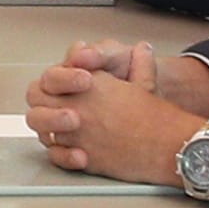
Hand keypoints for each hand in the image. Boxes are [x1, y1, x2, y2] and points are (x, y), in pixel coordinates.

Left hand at [23, 41, 208, 183]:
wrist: (172, 145)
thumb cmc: (158, 117)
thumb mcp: (145, 83)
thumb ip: (137, 64)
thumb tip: (141, 49)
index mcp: (89, 85)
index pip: (49, 78)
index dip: (53, 82)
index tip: (64, 89)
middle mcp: (78, 108)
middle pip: (37, 101)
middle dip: (42, 103)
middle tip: (54, 108)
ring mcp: (78, 134)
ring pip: (43, 128)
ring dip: (48, 127)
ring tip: (63, 128)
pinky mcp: (84, 158)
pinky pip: (56, 154)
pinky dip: (59, 152)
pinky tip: (70, 149)